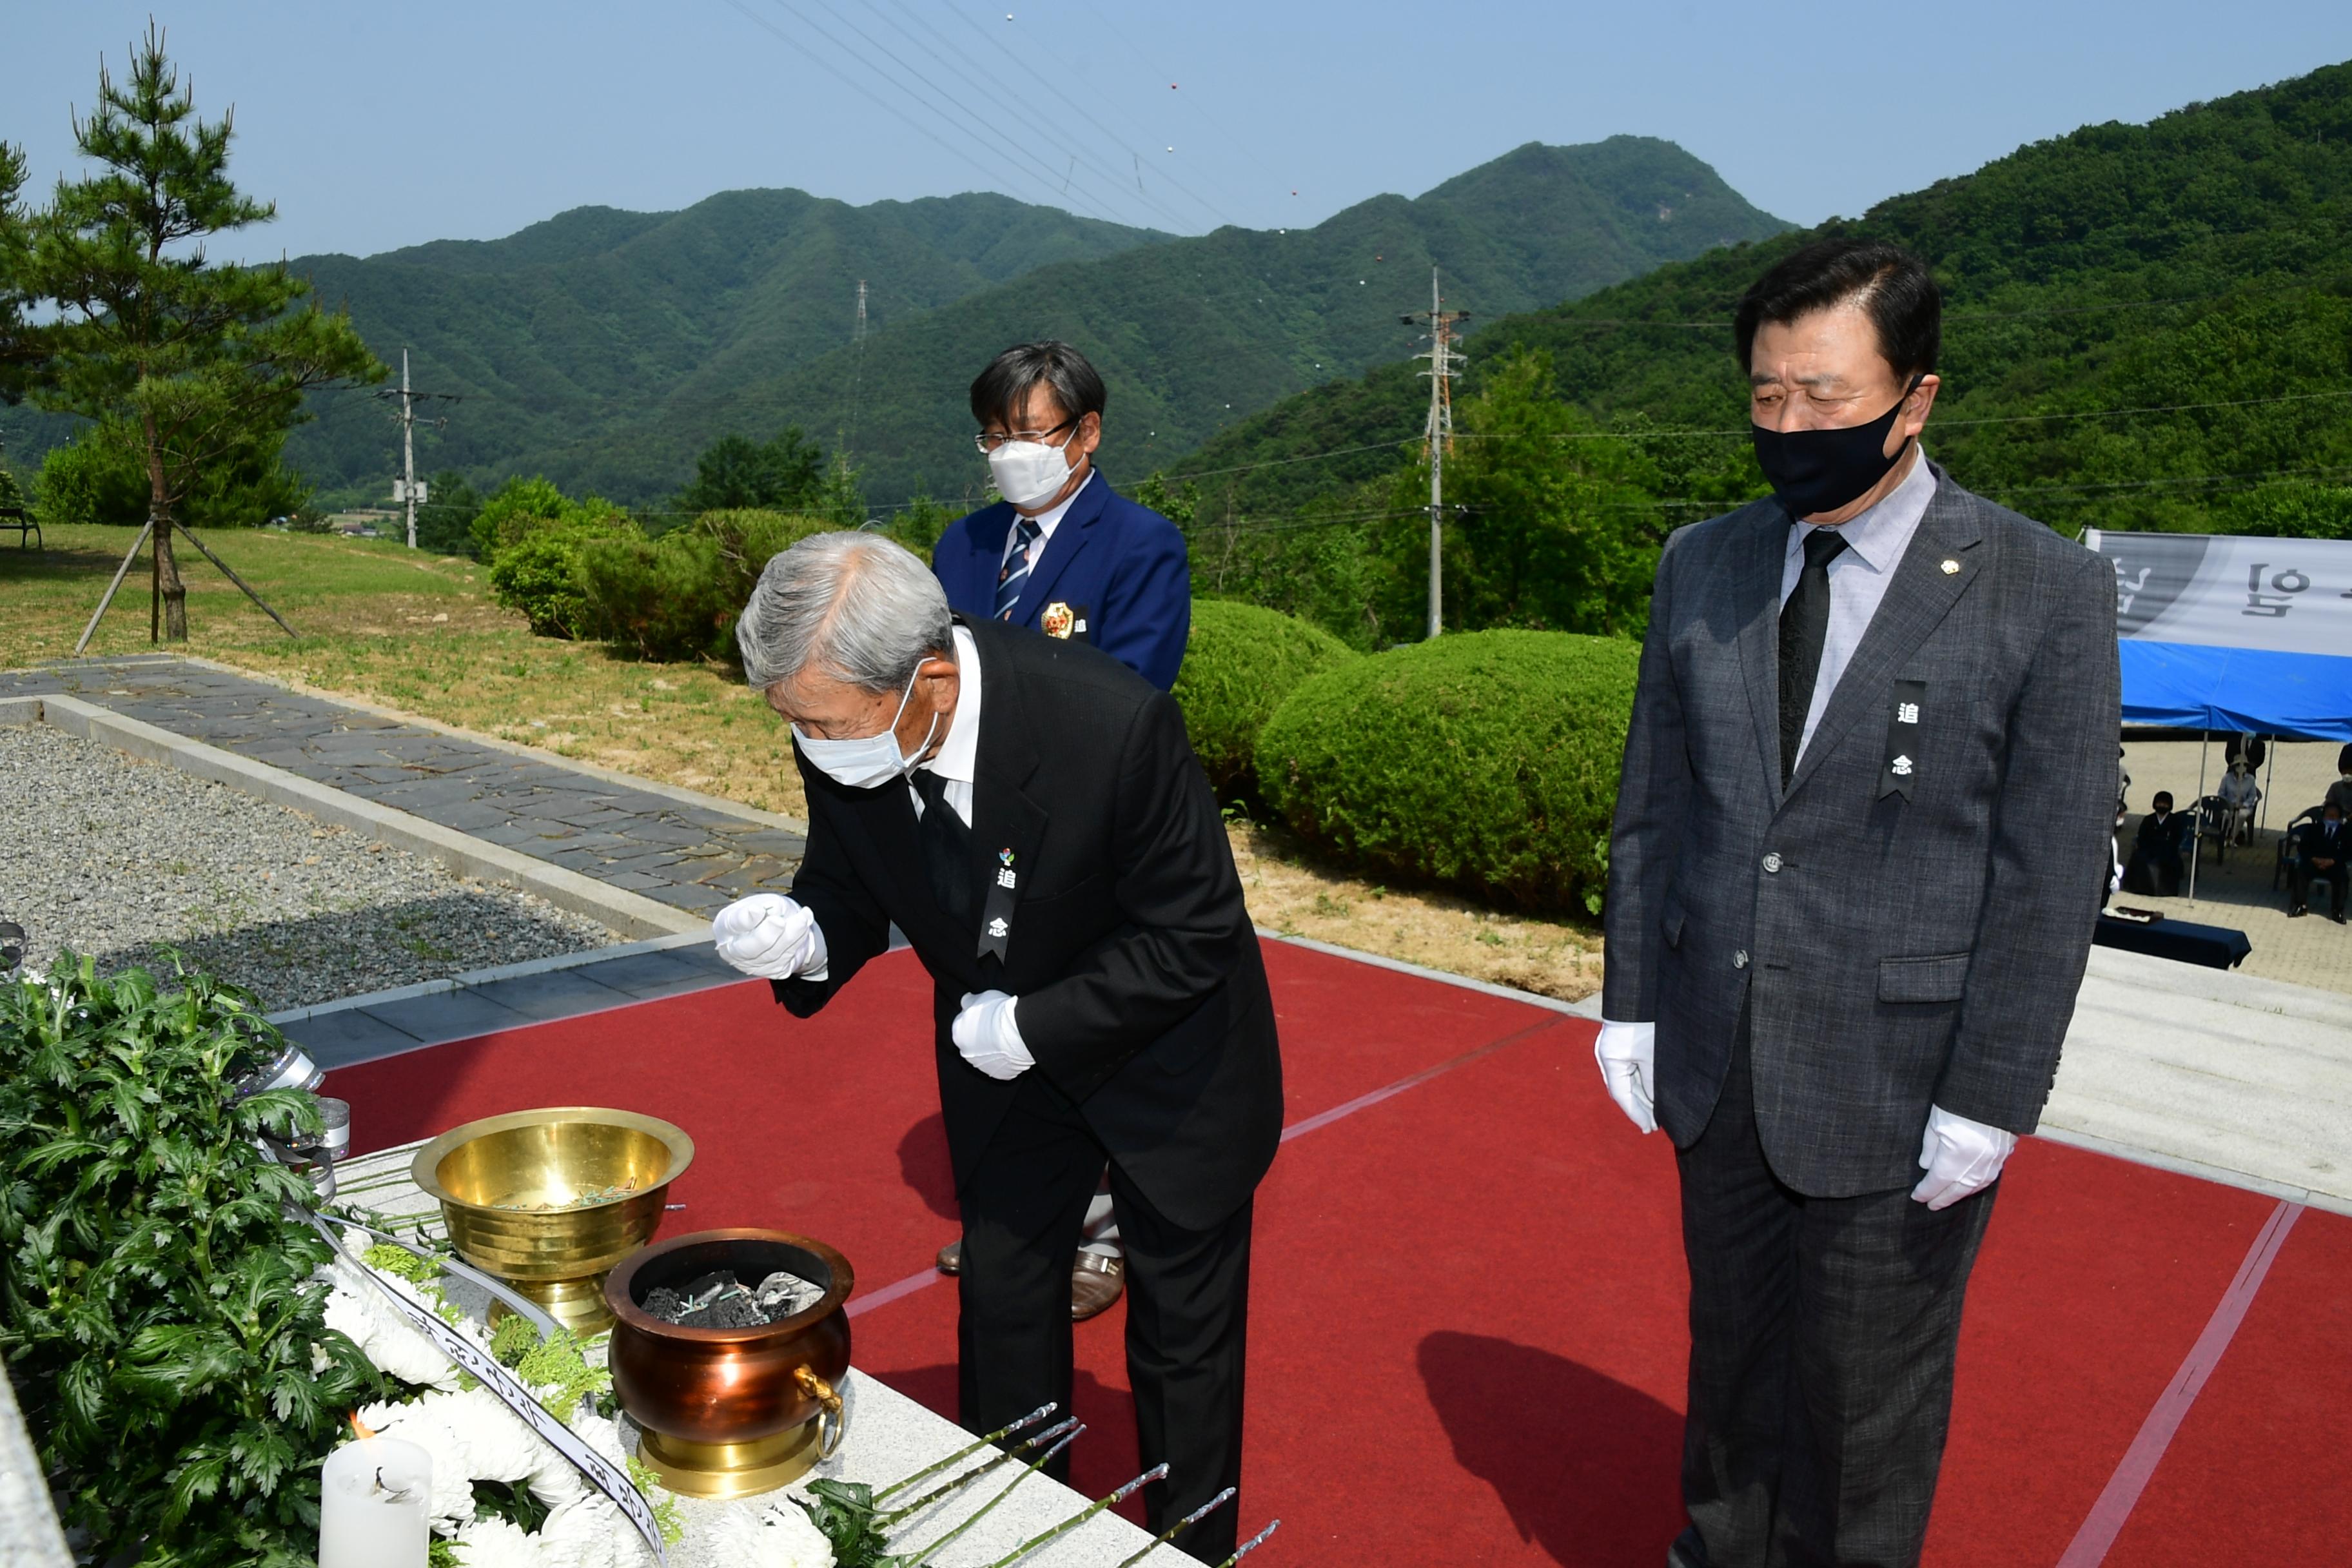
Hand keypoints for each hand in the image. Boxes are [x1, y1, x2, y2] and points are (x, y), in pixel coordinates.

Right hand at [711, 894, 826, 979]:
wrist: (784, 929)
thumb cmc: (768, 912)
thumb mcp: (767, 901)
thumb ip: (769, 904)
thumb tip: (776, 909)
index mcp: (726, 927)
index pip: (733, 925)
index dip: (745, 919)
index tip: (758, 910)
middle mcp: (733, 950)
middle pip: (748, 948)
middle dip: (765, 935)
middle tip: (779, 921)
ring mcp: (751, 965)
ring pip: (771, 955)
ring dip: (790, 935)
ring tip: (803, 918)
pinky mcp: (771, 972)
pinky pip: (786, 960)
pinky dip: (797, 942)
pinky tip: (804, 927)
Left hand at [952, 990, 1034, 1080]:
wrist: (1017, 1031)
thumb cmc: (997, 1013)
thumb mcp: (980, 998)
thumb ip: (969, 1001)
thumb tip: (966, 1000)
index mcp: (958, 1034)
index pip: (963, 1027)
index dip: (975, 1021)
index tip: (987, 1018)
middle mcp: (966, 1053)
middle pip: (973, 1044)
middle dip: (984, 1038)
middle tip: (998, 1028)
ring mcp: (983, 1066)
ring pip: (987, 1057)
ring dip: (994, 1050)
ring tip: (1008, 1038)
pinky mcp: (999, 1075)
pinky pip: (1002, 1067)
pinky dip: (1007, 1060)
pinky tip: (1014, 1049)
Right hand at [1594, 1020, 1657, 1134]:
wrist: (1640, 994)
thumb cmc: (1647, 1023)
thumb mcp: (1652, 1056)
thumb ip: (1652, 1082)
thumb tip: (1655, 1103)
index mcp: (1611, 1059)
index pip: (1621, 1094)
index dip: (1636, 1113)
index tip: (1648, 1128)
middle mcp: (1607, 1057)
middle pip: (1622, 1090)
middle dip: (1638, 1108)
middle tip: (1652, 1126)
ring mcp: (1612, 1051)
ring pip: (1626, 1081)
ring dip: (1639, 1097)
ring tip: (1654, 1114)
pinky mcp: (1621, 1046)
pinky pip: (1628, 1071)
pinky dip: (1639, 1083)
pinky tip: (1650, 1093)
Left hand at [1911, 1105, 2015, 1209]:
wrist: (1993, 1090)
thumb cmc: (1958, 1102)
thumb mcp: (1935, 1123)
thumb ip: (1930, 1148)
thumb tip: (1927, 1167)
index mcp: (1955, 1158)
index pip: (1936, 1183)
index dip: (1926, 1191)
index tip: (1917, 1197)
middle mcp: (1976, 1166)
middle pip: (1957, 1190)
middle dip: (1943, 1199)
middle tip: (1932, 1205)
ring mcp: (1993, 1162)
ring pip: (1975, 1186)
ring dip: (1960, 1194)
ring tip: (1949, 1197)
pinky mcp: (2005, 1154)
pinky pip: (1989, 1176)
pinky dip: (1976, 1184)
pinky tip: (1970, 1183)